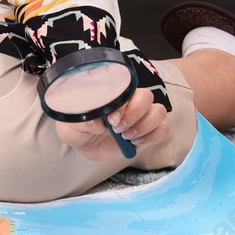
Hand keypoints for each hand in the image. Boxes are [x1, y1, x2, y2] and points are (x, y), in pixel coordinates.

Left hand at [52, 87, 169, 161]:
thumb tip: (99, 122)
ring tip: (127, 137)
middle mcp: (128, 102)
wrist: (84, 146)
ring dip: (145, 126)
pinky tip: (136, 142)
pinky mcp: (147, 132)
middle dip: (135, 115)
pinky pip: (163, 129)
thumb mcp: (72, 125)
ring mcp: (140, 116)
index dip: (123, 105)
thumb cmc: (78, 128)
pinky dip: (152, 137)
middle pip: (147, 96)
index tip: (111, 120)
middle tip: (118, 130)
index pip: (127, 89)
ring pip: (159, 111)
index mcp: (111, 94)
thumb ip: (83, 121)